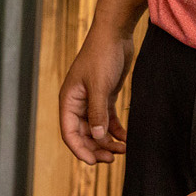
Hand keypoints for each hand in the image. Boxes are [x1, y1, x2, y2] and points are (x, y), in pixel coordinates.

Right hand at [59, 24, 132, 163]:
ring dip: (108, 141)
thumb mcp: (100, 85)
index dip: (80, 149)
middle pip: (83, 134)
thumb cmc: (102, 55)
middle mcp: (78, 102)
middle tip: (113, 159)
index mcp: (69, 100)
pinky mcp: (105, 96)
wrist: (115, 33)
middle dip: (97, 148)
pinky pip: (108, 120)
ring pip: (96, 129)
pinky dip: (116, 130)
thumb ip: (97, 112)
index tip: (93, 162)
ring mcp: (92, 100)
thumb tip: (97, 136)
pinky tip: (127, 138)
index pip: (69, 132)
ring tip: (123, 150)